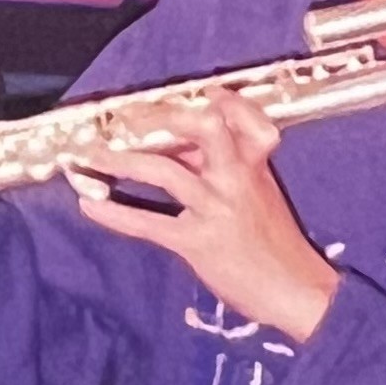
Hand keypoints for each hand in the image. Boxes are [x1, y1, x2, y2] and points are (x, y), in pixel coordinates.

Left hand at [67, 91, 340, 344]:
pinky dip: (114, 213)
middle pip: (205, 127)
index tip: (202, 94)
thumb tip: (181, 146)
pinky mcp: (197, 242)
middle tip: (128, 118)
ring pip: (163, 171)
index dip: (225, 102)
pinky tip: (90, 205)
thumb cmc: (275, 242)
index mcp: (254, 164)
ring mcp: (215, 208)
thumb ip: (226, 166)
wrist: (295, 290)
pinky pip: (148, 223)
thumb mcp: (259, 193)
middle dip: (162, 117)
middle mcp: (235, 178)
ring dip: (121, 160)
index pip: (245, 118)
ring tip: (91, 155)